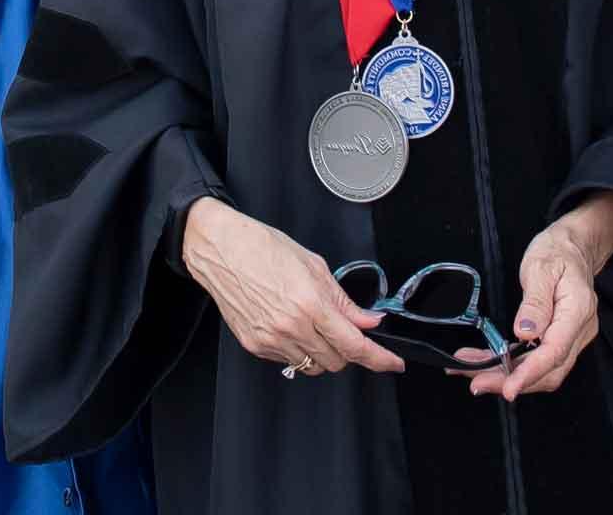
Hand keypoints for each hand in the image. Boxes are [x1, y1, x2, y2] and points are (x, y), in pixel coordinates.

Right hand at [180, 197, 401, 376]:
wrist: (219, 249)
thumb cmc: (262, 247)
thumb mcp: (314, 266)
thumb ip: (344, 301)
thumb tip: (367, 320)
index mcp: (310, 304)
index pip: (355, 345)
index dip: (379, 359)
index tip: (392, 363)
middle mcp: (291, 327)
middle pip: (337, 361)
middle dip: (348, 350)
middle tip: (343, 330)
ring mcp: (271, 340)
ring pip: (313, 366)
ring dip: (323, 352)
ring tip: (312, 324)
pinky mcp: (255, 345)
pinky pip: (288, 361)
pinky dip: (298, 350)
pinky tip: (291, 326)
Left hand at [464, 192, 612, 398]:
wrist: (573, 247)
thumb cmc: (558, 252)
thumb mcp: (541, 267)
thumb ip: (534, 302)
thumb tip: (524, 332)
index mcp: (577, 312)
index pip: (554, 352)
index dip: (529, 373)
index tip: (508, 389)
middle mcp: (578, 331)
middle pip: (548, 371)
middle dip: (511, 382)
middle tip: (476, 383)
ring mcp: (570, 338)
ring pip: (541, 371)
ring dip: (507, 376)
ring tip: (472, 374)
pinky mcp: (559, 339)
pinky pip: (537, 360)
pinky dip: (511, 366)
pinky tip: (486, 363)